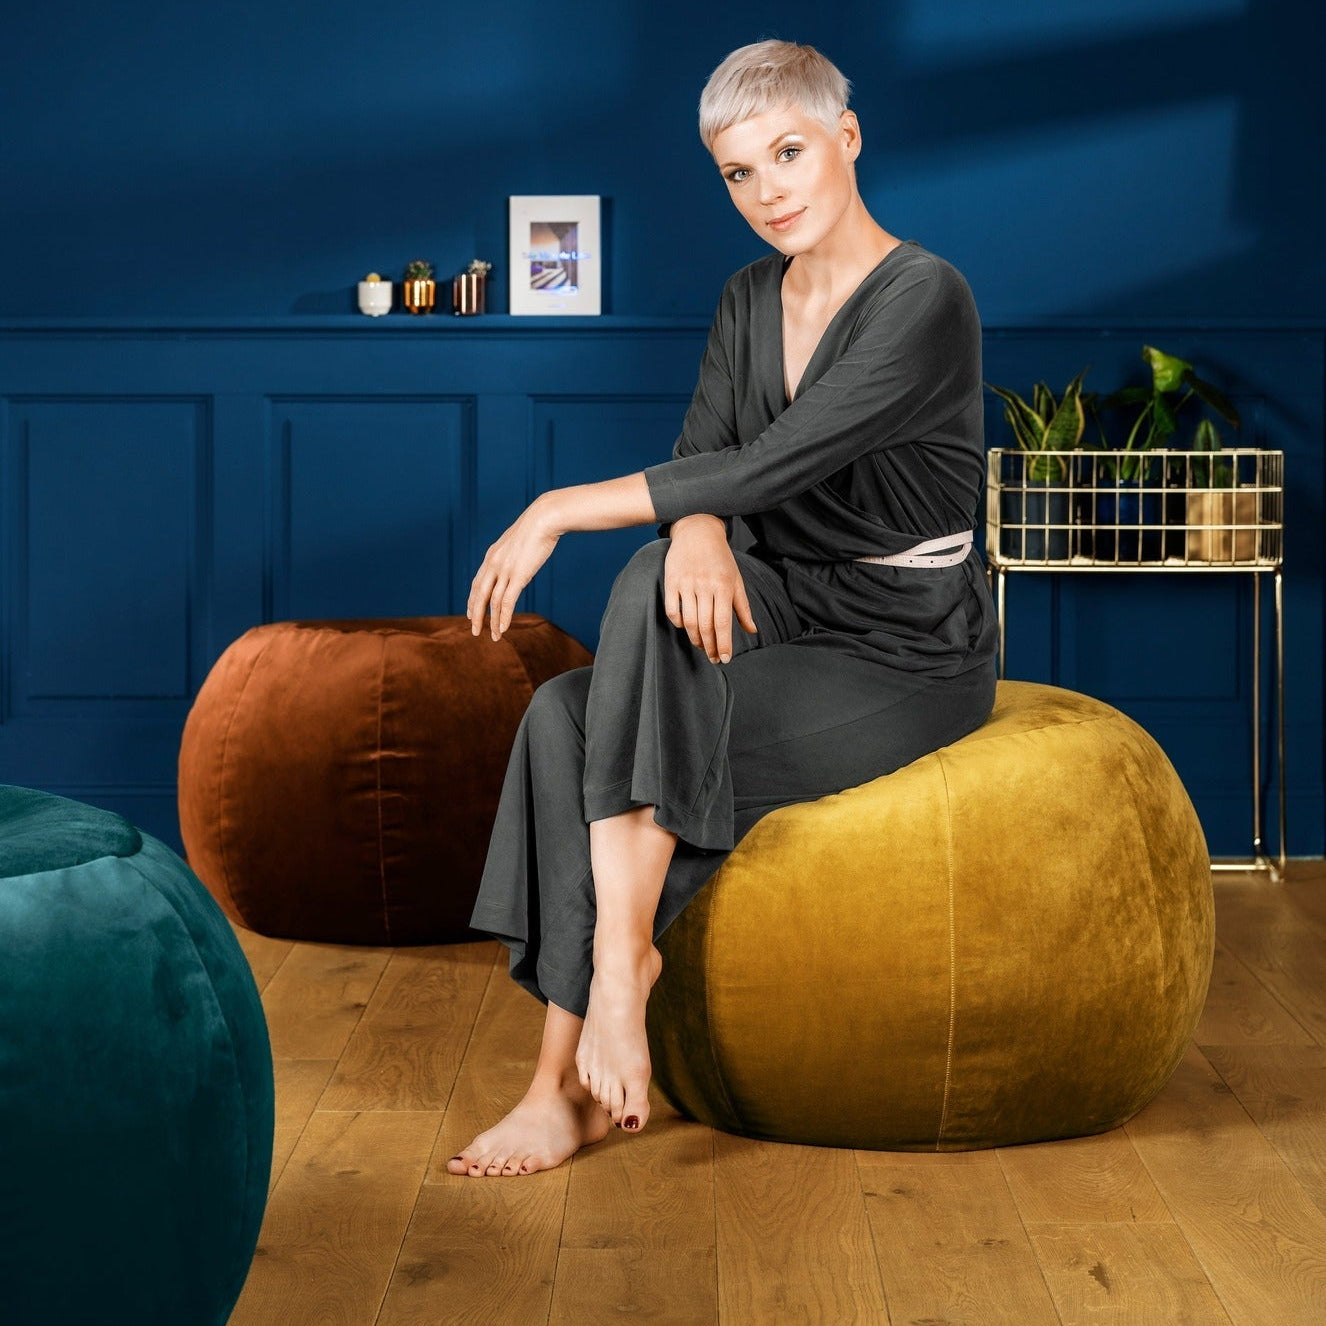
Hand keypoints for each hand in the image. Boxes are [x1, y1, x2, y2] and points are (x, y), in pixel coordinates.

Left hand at [468, 495, 560, 640]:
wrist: (544, 518)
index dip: (472, 599)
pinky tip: (503, 629)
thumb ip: (513, 554)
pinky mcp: (518, 576)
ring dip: (491, 621)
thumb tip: (518, 561)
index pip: (477, 582)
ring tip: (493, 636)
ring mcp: (504, 570)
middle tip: (474, 630)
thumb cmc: (536, 527)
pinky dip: (503, 617)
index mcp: (492, 556)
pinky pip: (506, 602)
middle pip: (478, 595)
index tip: (471, 612)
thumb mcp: (518, 541)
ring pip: (492, 602)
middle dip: (475, 614)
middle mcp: (493, 564)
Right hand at [663, 515, 757, 663]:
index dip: (724, 643)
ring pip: (690, 621)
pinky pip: (673, 610)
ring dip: (696, 639)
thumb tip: (752, 631)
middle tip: (714, 658)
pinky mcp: (671, 580)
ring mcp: (687, 583)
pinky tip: (686, 627)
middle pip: (706, 626)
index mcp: (724, 585)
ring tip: (702, 646)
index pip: (723, 622)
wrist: (698, 530)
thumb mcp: (736, 579)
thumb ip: (742, 607)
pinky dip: (679, 623)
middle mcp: (705, 585)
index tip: (726, 659)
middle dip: (710, 647)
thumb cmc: (720, 558)